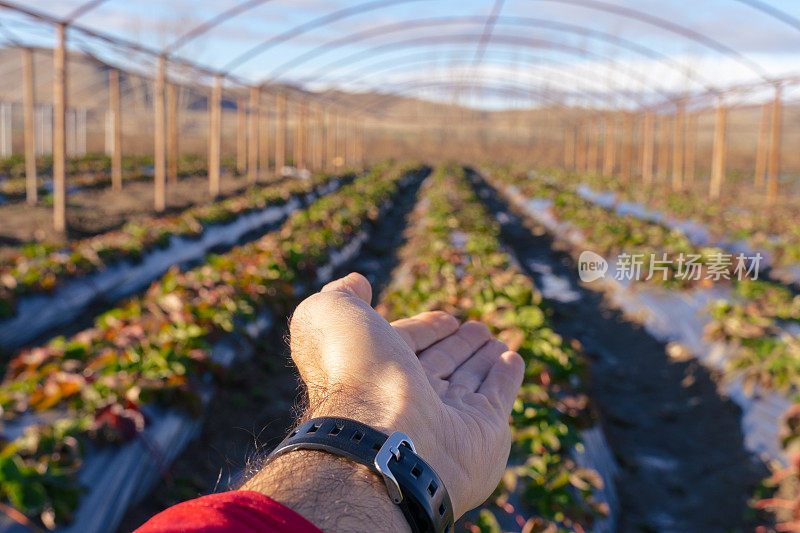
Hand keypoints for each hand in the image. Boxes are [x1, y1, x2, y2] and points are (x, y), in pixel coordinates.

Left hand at [283, 272, 524, 518]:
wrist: (383, 436)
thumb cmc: (354, 370)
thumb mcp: (331, 316)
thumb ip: (341, 296)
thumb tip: (356, 282)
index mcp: (374, 373)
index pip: (406, 345)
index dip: (424, 330)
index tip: (445, 319)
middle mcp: (409, 398)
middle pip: (439, 365)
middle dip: (457, 344)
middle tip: (476, 327)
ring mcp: (448, 418)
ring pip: (470, 379)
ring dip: (482, 357)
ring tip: (493, 339)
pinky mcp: (486, 431)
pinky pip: (499, 396)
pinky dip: (507, 375)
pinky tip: (512, 358)